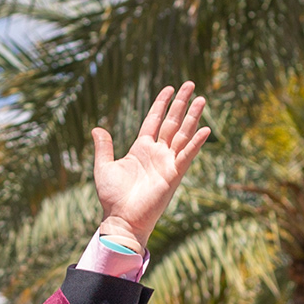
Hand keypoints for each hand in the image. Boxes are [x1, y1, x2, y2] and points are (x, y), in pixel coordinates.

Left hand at [92, 84, 209, 250]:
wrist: (121, 219)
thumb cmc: (113, 197)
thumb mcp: (104, 166)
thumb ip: (104, 147)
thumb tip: (97, 128)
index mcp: (141, 148)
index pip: (154, 120)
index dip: (161, 104)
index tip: (169, 88)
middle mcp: (157, 153)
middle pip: (172, 122)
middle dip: (181, 103)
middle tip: (190, 84)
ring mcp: (167, 162)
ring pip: (182, 134)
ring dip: (192, 117)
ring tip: (201, 99)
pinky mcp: (173, 174)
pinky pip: (187, 155)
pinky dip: (196, 143)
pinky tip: (206, 129)